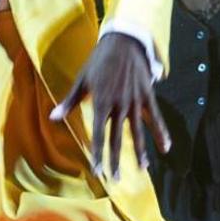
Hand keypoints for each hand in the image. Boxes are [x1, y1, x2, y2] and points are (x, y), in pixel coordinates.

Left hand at [52, 31, 169, 176]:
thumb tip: (53, 118)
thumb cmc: (98, 60)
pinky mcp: (147, 96)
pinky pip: (156, 118)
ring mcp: (135, 101)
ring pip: (138, 132)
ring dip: (140, 152)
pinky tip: (166, 148)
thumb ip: (70, 101)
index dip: (98, 153)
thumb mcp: (82, 79)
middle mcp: (119, 105)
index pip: (99, 134)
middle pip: (118, 138)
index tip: (97, 170)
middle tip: (114, 179)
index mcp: (101, 101)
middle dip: (116, 160)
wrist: (124, 41)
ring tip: (142, 170)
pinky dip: (161, 132)